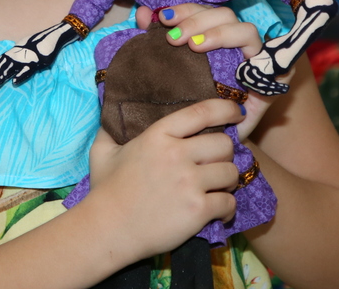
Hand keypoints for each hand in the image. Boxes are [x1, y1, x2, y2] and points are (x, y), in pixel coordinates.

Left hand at [0, 21, 77, 87]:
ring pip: (12, 68)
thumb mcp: (25, 47)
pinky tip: (14, 82)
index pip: (1, 60)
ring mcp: (26, 58)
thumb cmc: (39, 43)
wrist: (51, 37)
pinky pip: (27, 70)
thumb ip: (18, 53)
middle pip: (3, 65)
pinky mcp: (36, 62)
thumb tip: (11, 60)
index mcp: (15, 51)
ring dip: (3, 76)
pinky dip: (20, 76)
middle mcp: (18, 54)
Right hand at [88, 99, 243, 261]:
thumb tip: (110, 116)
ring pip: (231, 173)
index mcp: (158, 136)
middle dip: (224, 154)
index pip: (202, 112)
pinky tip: (218, 212)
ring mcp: (189, 183)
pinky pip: (229, 203)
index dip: (225, 109)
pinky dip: (227, 209)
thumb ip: (109, 130)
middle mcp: (176, 154)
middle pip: (224, 144)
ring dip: (228, 181)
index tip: (236, 113)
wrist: (107, 230)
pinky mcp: (197, 210)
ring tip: (217, 188)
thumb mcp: (102, 152)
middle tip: (215, 165)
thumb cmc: (105, 191)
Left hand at [138, 4, 280, 139]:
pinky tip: (237, 68)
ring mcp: (258, 58)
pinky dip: (257, 60)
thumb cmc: (195, 106)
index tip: (163, 18)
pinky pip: (274, 61)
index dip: (186, 10)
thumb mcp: (174, 74)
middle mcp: (238, 43)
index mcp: (215, 36)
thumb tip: (141, 14)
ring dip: (218, 33)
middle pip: (225, 14)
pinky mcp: (275, 79)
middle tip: (174, 39)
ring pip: (246, 30)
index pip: (204, 11)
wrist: (216, 144)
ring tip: (194, 48)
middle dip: (197, 21)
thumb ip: (159, 42)